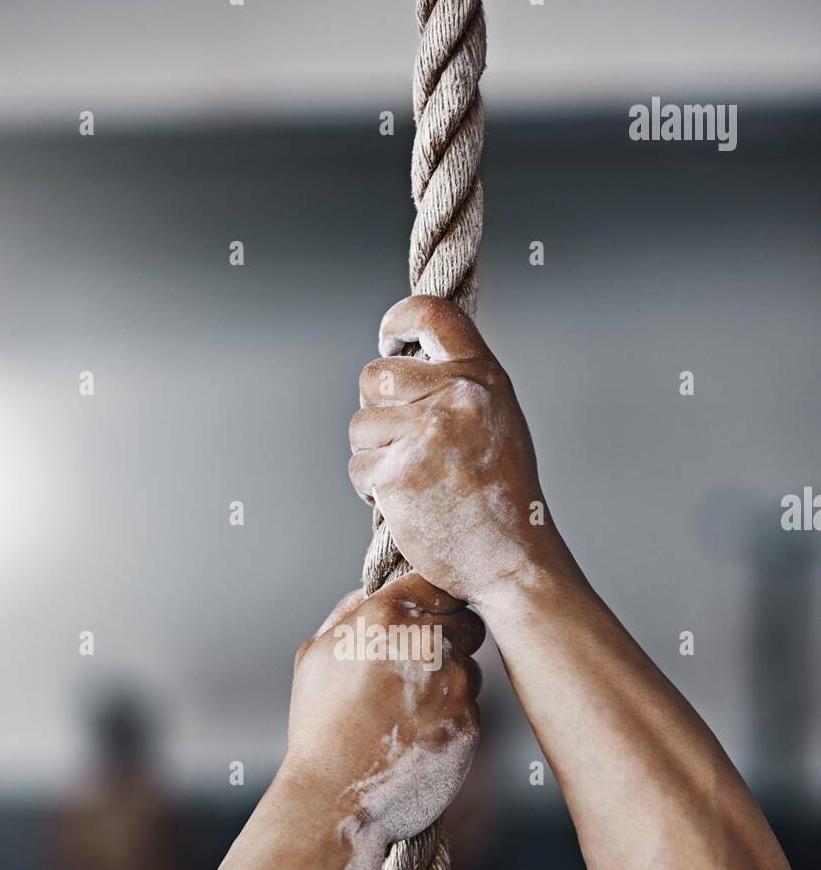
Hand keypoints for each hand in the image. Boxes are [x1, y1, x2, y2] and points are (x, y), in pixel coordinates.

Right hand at [285, 573, 482, 843]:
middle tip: (419, 668)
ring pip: (470, 666)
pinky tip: (417, 735)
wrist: (335, 799)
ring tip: (408, 710)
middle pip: (466, 621)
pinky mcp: (469, 722)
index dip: (434, 599)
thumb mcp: (316, 656)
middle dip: (449, 638)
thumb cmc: (318, 727)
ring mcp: (453, 684)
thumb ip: (348, 615)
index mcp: (387, 615)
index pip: (438, 582)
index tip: (425, 615)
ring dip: (450, 680)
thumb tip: (371, 592)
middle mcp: (427, 642)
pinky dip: (451, 716)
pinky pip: (470, 706)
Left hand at [349, 295, 561, 607]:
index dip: (398, 321)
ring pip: (359, 424)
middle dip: (377, 410)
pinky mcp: (398, 474)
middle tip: (404, 443)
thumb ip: (456, 385)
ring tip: (412, 478)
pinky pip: (358, 466)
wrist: (511, 557)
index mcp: (482, 377)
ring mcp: (425, 435)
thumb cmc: (502, 496)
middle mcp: (455, 397)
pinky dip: (372, 487)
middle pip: (374, 376)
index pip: (430, 312)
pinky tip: (406, 501)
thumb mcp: (497, 420)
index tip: (389, 343)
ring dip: (373, 453)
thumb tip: (398, 360)